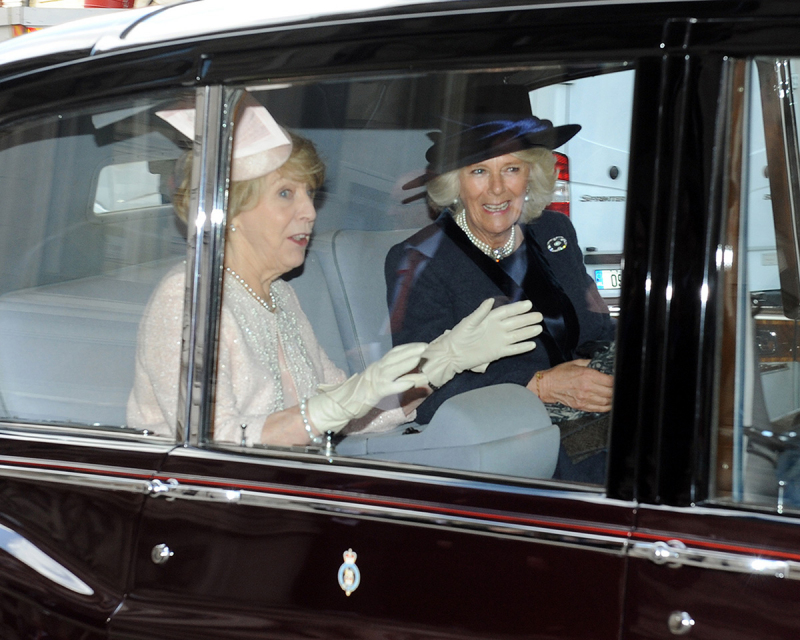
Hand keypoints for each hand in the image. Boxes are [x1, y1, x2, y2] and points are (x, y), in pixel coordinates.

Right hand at [306, 342, 427, 432]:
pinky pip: (390, 387)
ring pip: (393, 369)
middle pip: (394, 357)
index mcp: (377, 366)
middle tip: (425, 346)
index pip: (394, 353)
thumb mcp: (377, 382)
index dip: (408, 348)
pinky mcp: (375, 393)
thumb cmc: (360, 393)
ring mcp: (375, 380)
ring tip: (420, 358)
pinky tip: (412, 382)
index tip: (421, 345)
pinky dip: (402, 384)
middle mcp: (376, 369)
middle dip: (411, 350)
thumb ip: (391, 377)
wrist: (341, 403)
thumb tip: (409, 375)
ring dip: (407, 362)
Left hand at [421, 298, 542, 388]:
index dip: (518, 308)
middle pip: (515, 323)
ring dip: (527, 332)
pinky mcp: (498, 353)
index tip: (529, 304)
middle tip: (539, 316)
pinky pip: (513, 349)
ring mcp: (499, 341)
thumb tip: (491, 300)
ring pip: (517, 335)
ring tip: (539, 328)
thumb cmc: (459, 336)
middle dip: (527, 319)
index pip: (507, 312)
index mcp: (490, 319)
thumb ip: (480, 312)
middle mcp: (497, 329)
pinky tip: (532, 344)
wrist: (453, 354)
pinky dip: (522, 347)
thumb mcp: (468, 322)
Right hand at [530, 359, 612, 411]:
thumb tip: (602, 364)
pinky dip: (607, 407)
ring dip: (612, 399)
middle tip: (617, 387)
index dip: (616, 381)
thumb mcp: (576, 363)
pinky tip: (609, 403)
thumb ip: (591, 363)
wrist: (547, 386)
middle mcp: (587, 388)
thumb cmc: (560, 373)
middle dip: (615, 390)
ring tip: (613, 395)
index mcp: (587, 375)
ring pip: (607, 401)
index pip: (610, 380)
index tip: (617, 379)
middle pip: (610, 392)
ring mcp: (584, 398)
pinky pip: (599, 409)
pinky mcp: (582, 406)